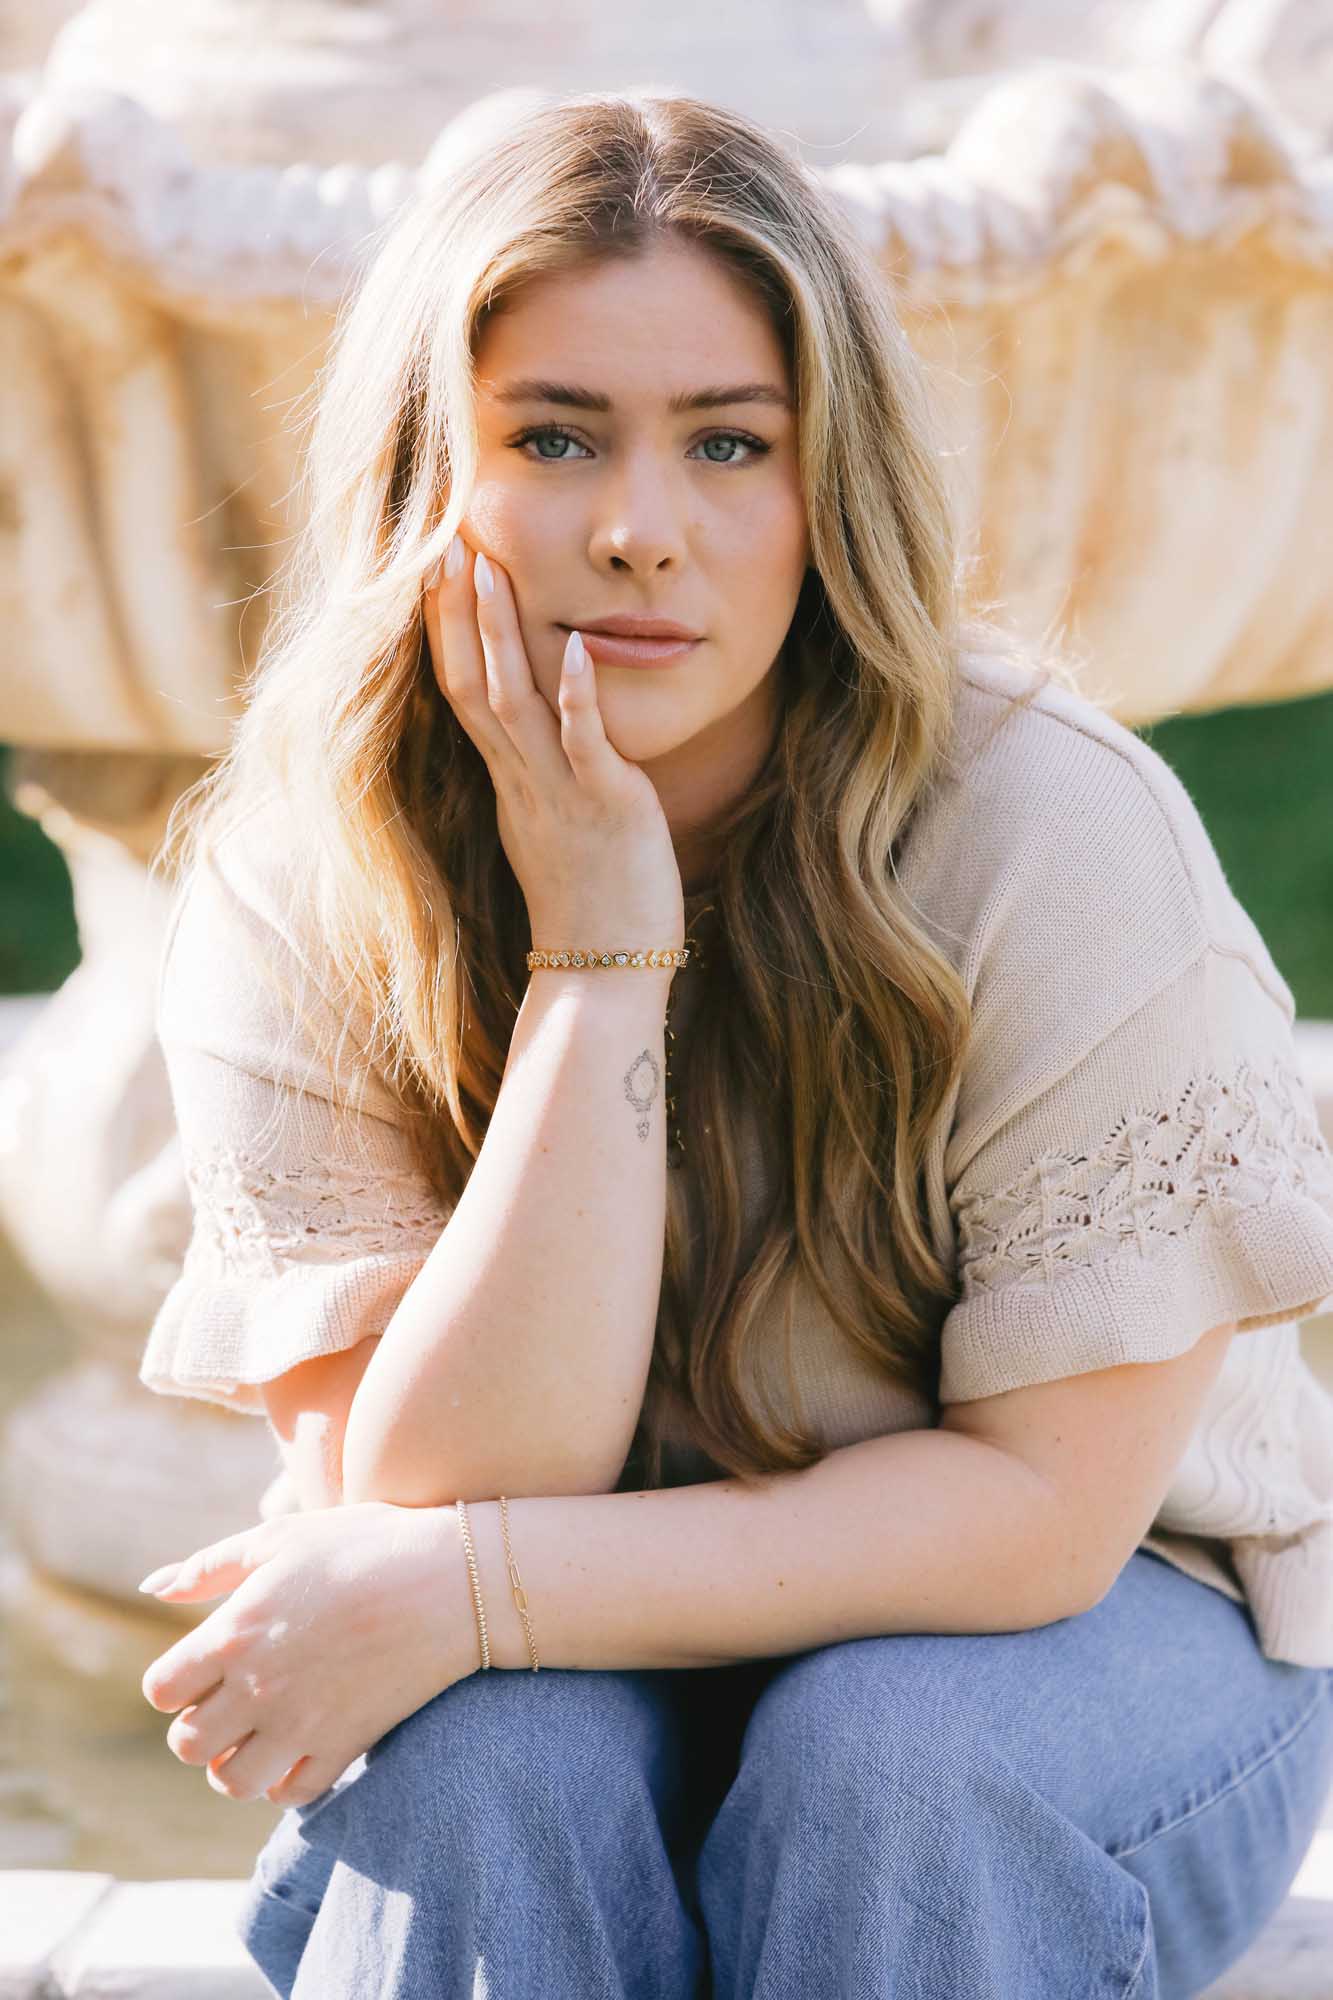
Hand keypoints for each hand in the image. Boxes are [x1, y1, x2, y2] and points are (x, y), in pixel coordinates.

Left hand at [139, 1500, 476, 1806]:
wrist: (451, 1578)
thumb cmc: (363, 1544)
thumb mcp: (280, 1538)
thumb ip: (209, 1566)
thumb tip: (151, 1587)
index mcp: (234, 1634)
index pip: (162, 1691)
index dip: (174, 1681)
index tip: (202, 1667)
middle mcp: (258, 1688)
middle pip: (188, 1745)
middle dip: (199, 1726)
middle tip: (230, 1701)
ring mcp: (301, 1724)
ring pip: (233, 1782)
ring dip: (236, 1762)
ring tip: (260, 1730)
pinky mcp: (343, 1746)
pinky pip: (291, 1795)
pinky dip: (285, 1780)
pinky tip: (301, 1743)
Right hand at [422, 534, 684, 946]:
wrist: (602, 977)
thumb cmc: (590, 905)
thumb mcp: (553, 829)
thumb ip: (543, 780)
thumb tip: (540, 745)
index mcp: (511, 782)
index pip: (464, 691)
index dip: (448, 629)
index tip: (437, 569)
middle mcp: (523, 780)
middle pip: (473, 681)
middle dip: (459, 610)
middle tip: (446, 539)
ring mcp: (559, 793)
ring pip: (514, 700)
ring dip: (501, 632)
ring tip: (490, 565)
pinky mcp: (606, 808)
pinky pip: (584, 744)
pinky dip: (580, 695)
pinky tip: (579, 647)